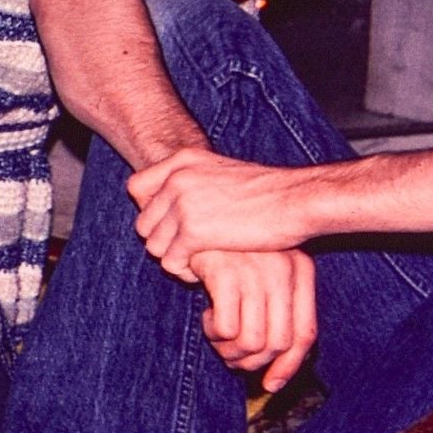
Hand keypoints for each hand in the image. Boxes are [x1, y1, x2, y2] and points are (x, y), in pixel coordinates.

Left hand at [129, 146, 315, 277]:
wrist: (296, 200)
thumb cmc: (267, 192)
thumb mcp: (222, 172)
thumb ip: (193, 182)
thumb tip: (169, 208)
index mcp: (182, 160)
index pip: (136, 187)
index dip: (150, 212)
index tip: (172, 226)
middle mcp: (177, 178)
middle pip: (143, 223)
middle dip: (164, 242)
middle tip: (190, 251)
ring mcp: (184, 203)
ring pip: (154, 246)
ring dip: (174, 259)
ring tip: (199, 261)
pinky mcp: (194, 231)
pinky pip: (170, 262)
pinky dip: (186, 272)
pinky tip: (205, 271)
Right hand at [188, 247, 315, 390]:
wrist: (197, 210)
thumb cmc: (228, 249)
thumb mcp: (262, 272)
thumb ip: (275, 313)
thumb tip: (275, 377)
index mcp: (300, 269)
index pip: (305, 334)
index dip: (289, 367)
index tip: (270, 385)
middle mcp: (284, 269)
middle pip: (279, 344)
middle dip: (252, 363)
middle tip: (231, 357)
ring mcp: (256, 270)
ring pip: (252, 342)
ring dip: (229, 351)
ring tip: (216, 336)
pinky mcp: (226, 271)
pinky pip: (226, 329)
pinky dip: (214, 333)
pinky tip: (207, 315)